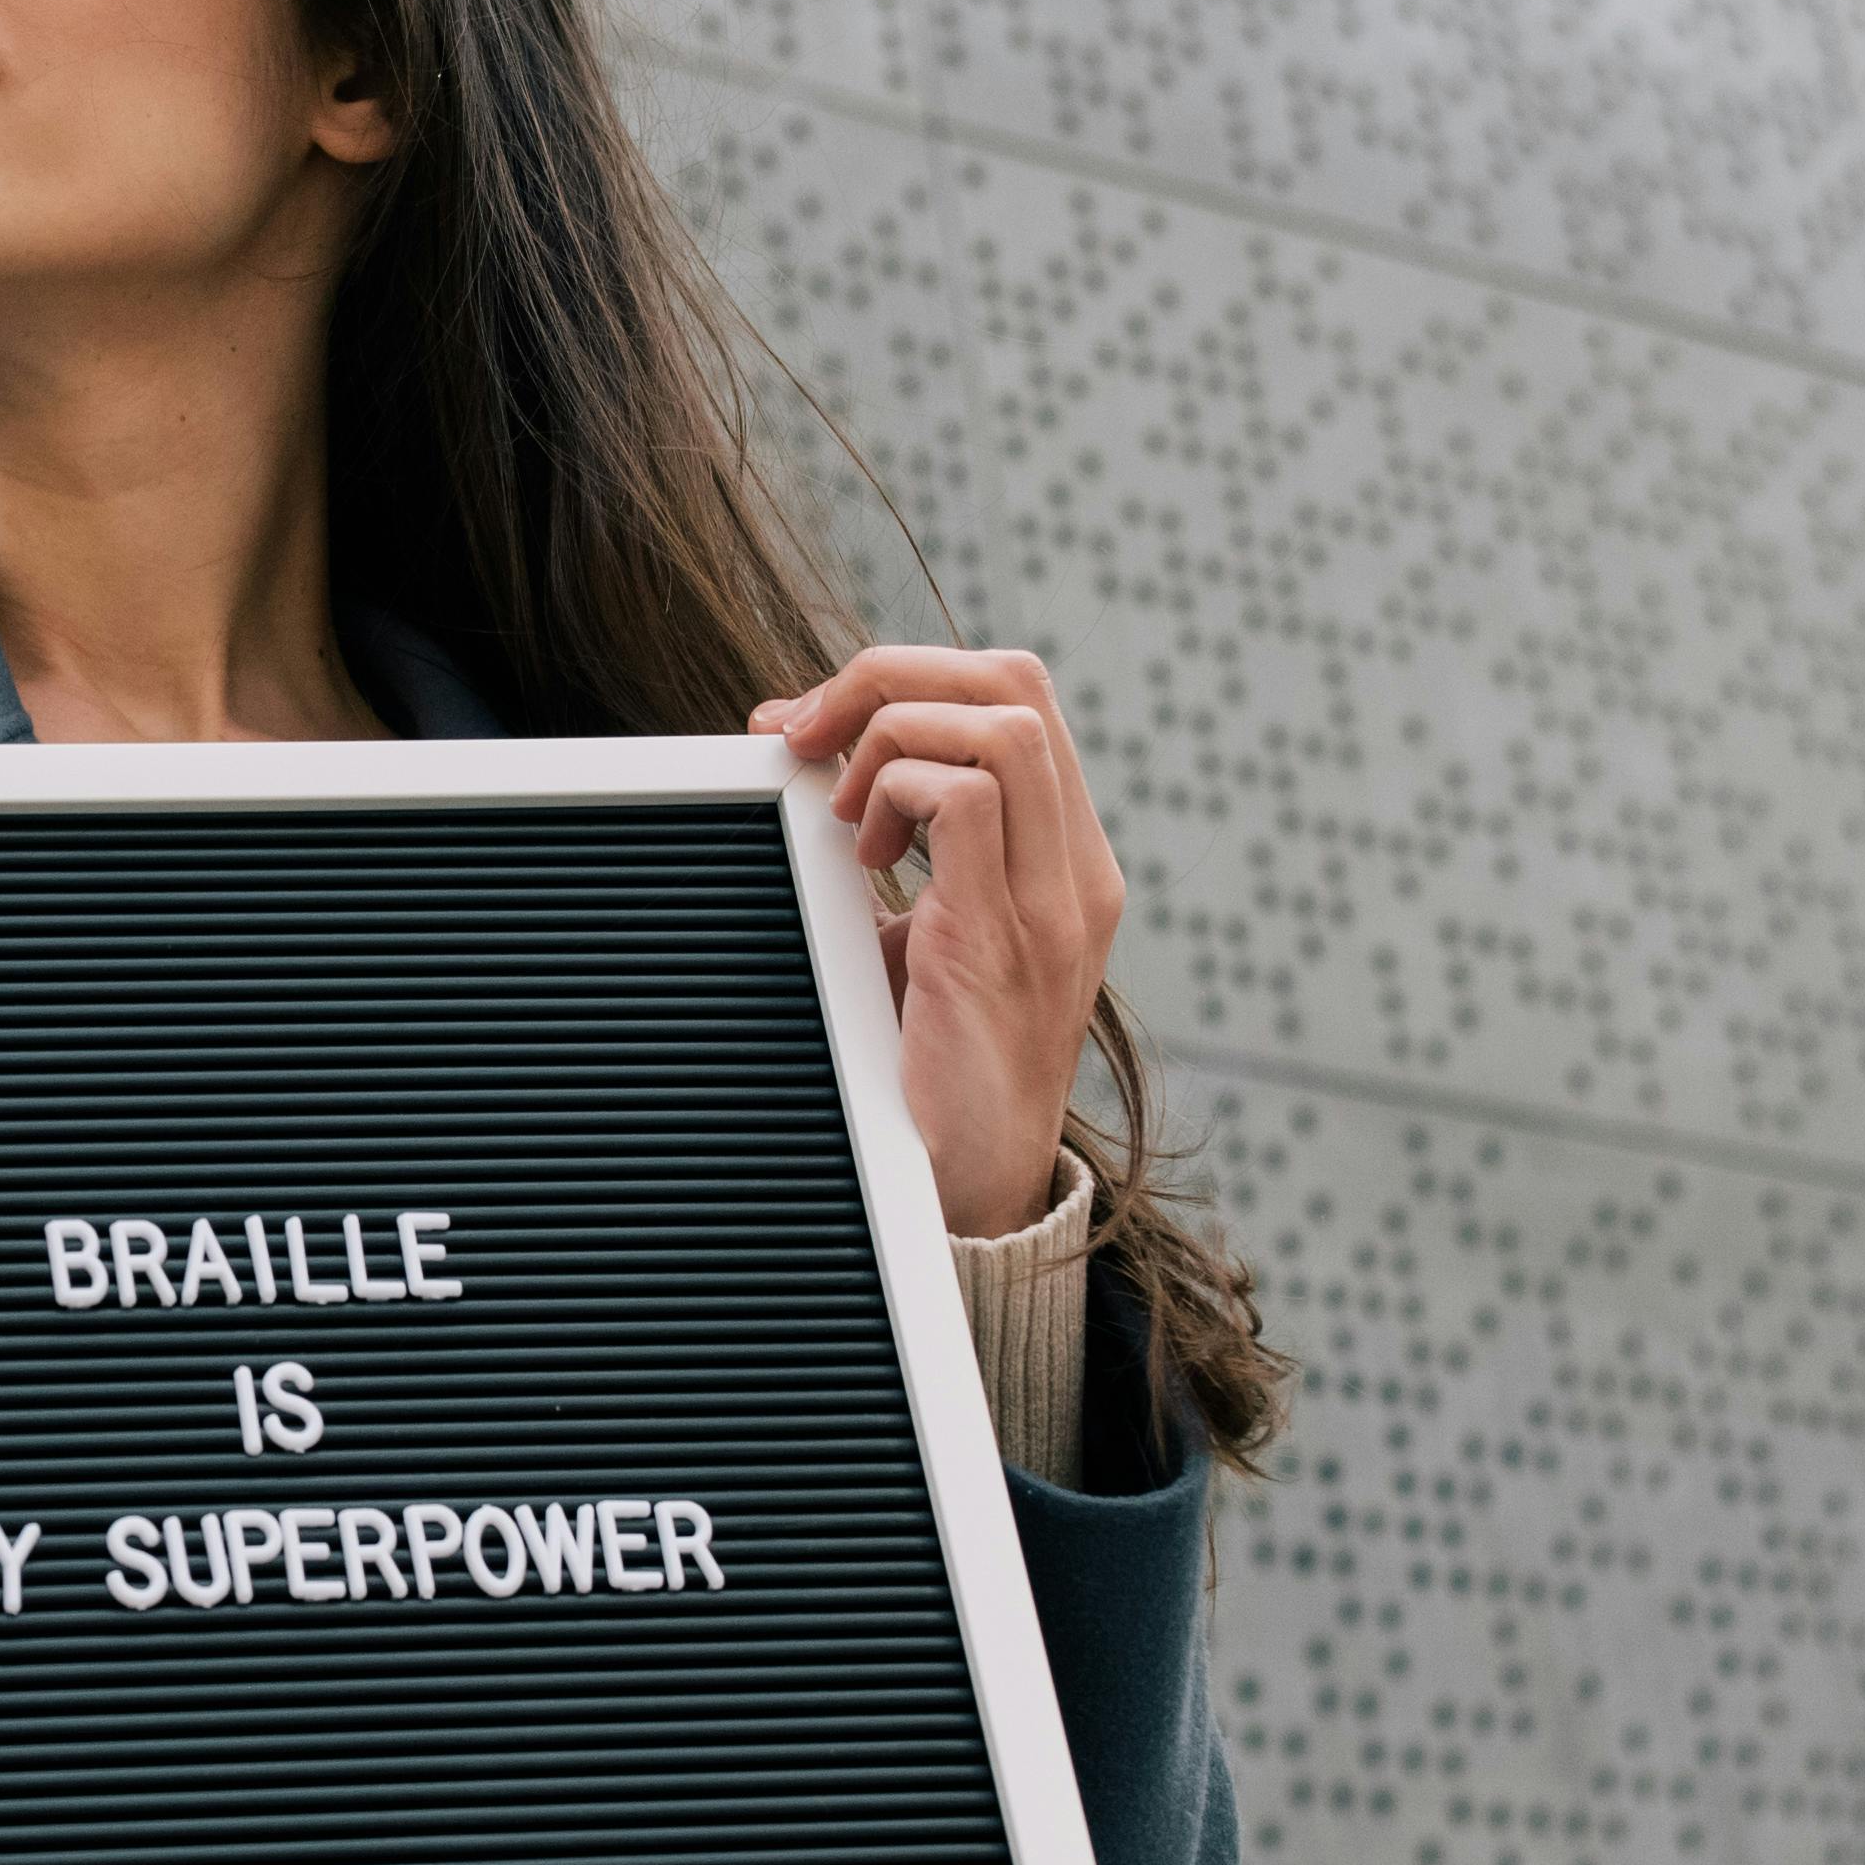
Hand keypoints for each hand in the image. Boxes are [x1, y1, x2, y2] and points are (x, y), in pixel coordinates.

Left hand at [756, 645, 1123, 1235]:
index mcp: (1067, 859)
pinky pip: (961, 801)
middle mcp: (1075, 872)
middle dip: (895, 673)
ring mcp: (1048, 906)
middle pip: (1016, 682)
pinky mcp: (997, 945)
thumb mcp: (920, 931)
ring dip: (892, 733)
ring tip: (844, 810)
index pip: (1018, 697)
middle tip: (808, 731)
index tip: (818, 725)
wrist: (965, 1192)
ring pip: (1002, 724)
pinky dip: (892, 797)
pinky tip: (860, 861)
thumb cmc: (931, 1064)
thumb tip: (789, 742)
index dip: (912, 677)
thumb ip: (888, 841)